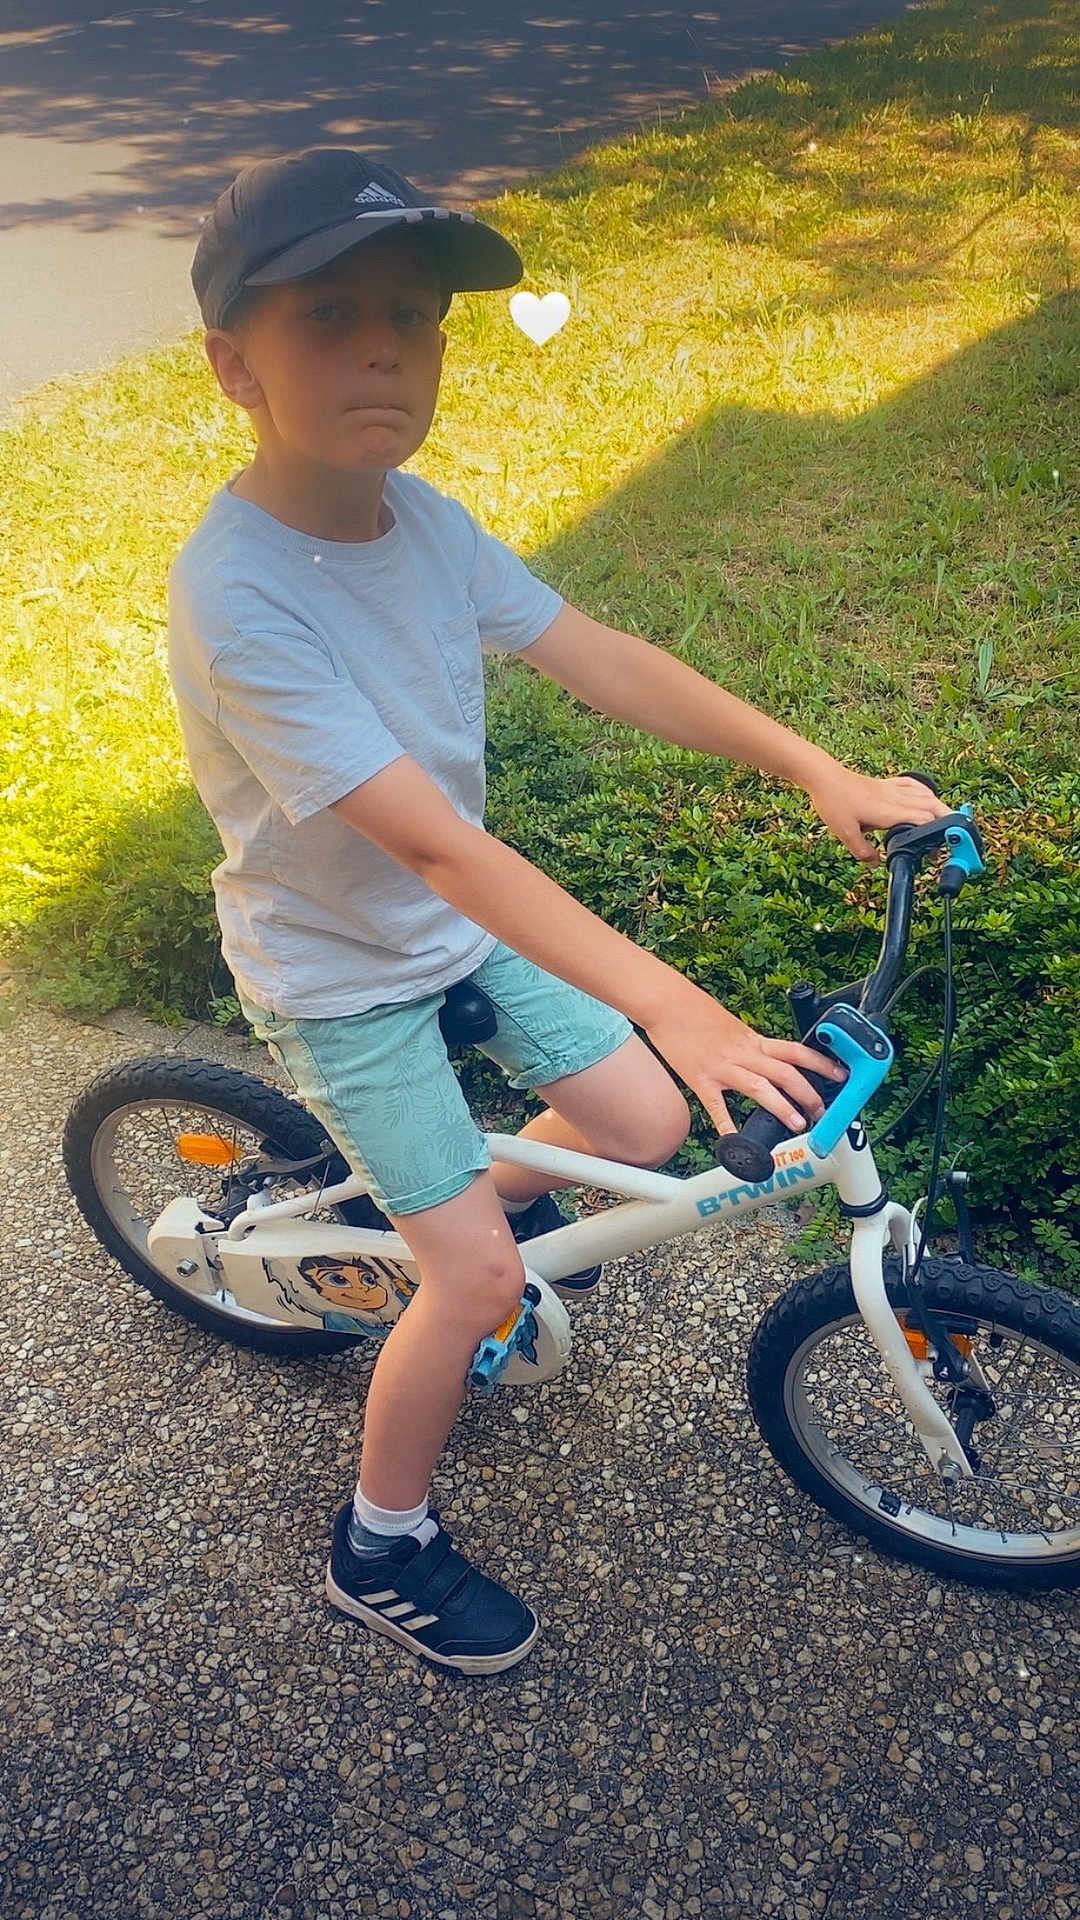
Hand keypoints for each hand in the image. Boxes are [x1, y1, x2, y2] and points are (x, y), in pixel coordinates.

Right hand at [644, 983, 846, 1137]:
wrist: (666, 1003)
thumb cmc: (696, 1012)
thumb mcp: (732, 1026)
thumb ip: (750, 1045)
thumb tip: (766, 1059)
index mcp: (753, 1040)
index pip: (797, 1052)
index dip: (822, 1064)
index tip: (841, 1076)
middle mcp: (743, 1053)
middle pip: (786, 1073)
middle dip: (809, 1094)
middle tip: (823, 1112)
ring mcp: (723, 1067)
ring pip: (761, 1087)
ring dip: (783, 1106)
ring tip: (798, 1124)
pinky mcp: (701, 1079)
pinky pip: (717, 1106)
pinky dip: (727, 1125)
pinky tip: (735, 1142)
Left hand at [806, 768, 950, 862]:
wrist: (824, 777)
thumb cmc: (833, 802)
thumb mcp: (845, 833)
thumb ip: (863, 851)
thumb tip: (877, 864)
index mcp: (889, 812)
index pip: (923, 820)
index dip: (935, 834)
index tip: (938, 850)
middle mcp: (896, 799)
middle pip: (932, 807)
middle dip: (947, 822)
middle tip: (952, 839)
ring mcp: (893, 789)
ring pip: (927, 795)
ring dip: (940, 808)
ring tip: (947, 823)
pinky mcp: (887, 783)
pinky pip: (914, 785)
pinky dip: (926, 793)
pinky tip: (928, 798)